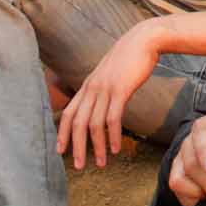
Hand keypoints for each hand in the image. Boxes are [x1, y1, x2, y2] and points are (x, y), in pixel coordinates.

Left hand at [55, 28, 158, 168]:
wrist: (145, 39)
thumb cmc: (130, 57)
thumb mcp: (110, 72)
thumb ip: (103, 87)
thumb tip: (102, 103)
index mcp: (88, 85)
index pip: (69, 113)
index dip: (62, 133)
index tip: (60, 151)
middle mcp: (92, 88)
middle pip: (77, 123)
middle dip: (76, 147)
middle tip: (79, 166)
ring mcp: (105, 89)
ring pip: (94, 124)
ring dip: (97, 147)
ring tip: (102, 162)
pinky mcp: (120, 90)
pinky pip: (113, 118)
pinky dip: (113, 136)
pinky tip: (116, 148)